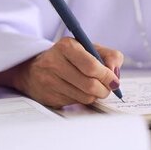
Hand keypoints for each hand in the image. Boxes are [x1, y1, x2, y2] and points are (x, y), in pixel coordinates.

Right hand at [0, 37, 123, 107]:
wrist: (34, 68)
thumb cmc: (69, 57)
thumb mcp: (89, 48)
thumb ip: (110, 56)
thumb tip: (115, 74)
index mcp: (66, 46)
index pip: (91, 66)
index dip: (107, 76)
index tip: (114, 80)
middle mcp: (54, 63)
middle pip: (89, 84)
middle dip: (105, 89)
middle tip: (109, 88)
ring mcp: (49, 81)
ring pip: (84, 97)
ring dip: (95, 95)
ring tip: (95, 88)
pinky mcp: (48, 97)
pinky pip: (75, 103)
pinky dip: (83, 99)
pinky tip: (79, 91)